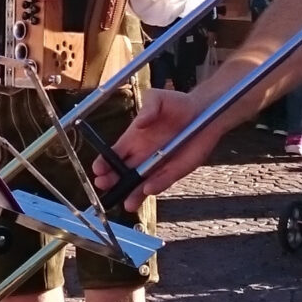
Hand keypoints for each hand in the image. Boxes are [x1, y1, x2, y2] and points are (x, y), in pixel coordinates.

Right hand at [93, 86, 219, 211]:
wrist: (203, 111)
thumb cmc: (177, 103)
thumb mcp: (158, 98)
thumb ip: (148, 108)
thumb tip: (140, 123)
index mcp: (133, 139)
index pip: (114, 155)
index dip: (104, 163)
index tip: (98, 170)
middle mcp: (142, 155)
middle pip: (123, 173)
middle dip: (113, 181)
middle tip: (104, 185)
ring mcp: (157, 165)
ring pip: (141, 184)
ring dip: (133, 194)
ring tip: (127, 203)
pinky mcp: (174, 170)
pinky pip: (162, 181)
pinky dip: (155, 187)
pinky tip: (147, 190)